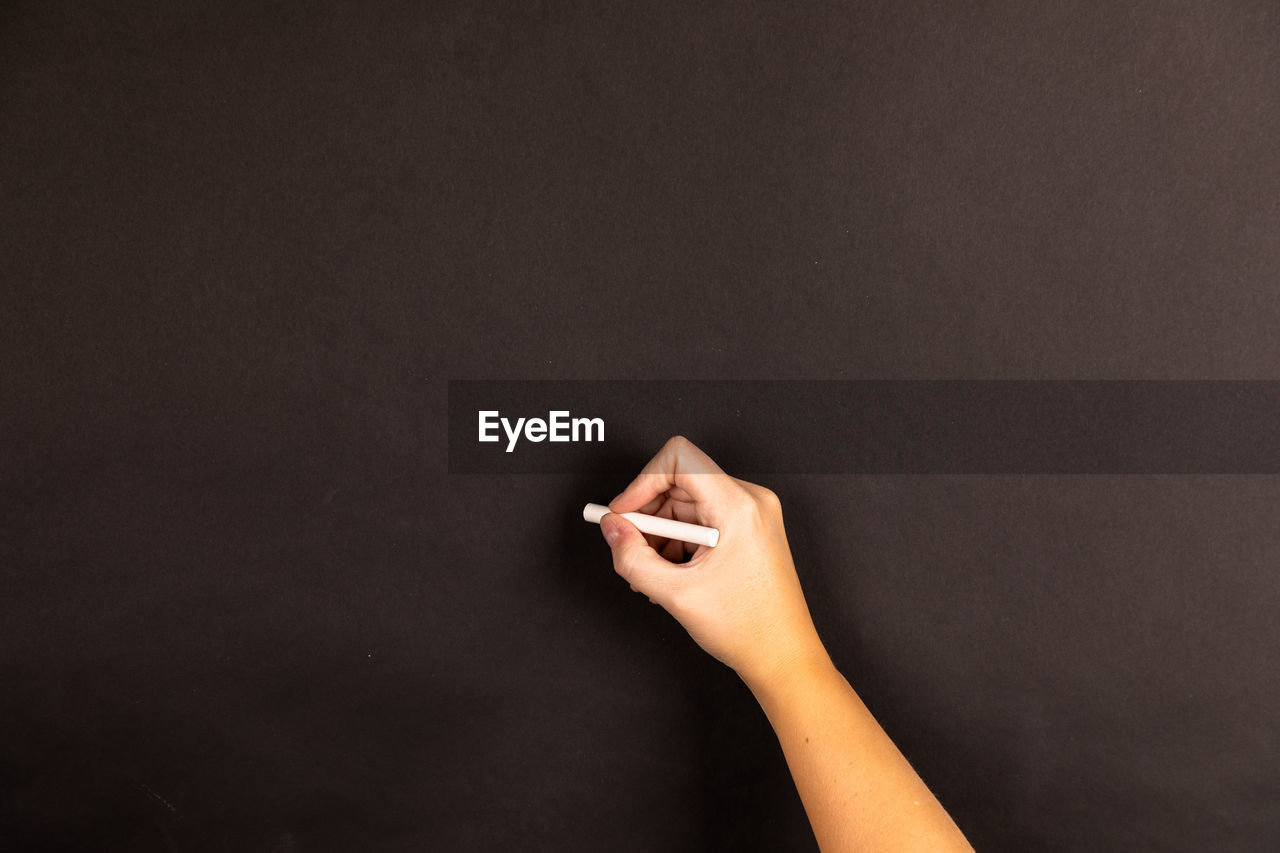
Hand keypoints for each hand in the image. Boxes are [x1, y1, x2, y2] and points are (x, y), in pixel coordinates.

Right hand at [599, 436, 826, 689]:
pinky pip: (703, 520)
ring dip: (662, 536)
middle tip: (632, 551)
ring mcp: (752, 515)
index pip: (679, 458)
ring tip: (655, 575)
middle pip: (680, 483)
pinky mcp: (750, 529)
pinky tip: (673, 576)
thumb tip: (612, 528)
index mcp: (738, 506)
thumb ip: (634, 557)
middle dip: (649, 517)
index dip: (642, 481)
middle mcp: (750, 501)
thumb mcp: (676, 594)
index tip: (624, 513)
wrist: (784, 656)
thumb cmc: (748, 628)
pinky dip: (680, 543)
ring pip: (688, 505)